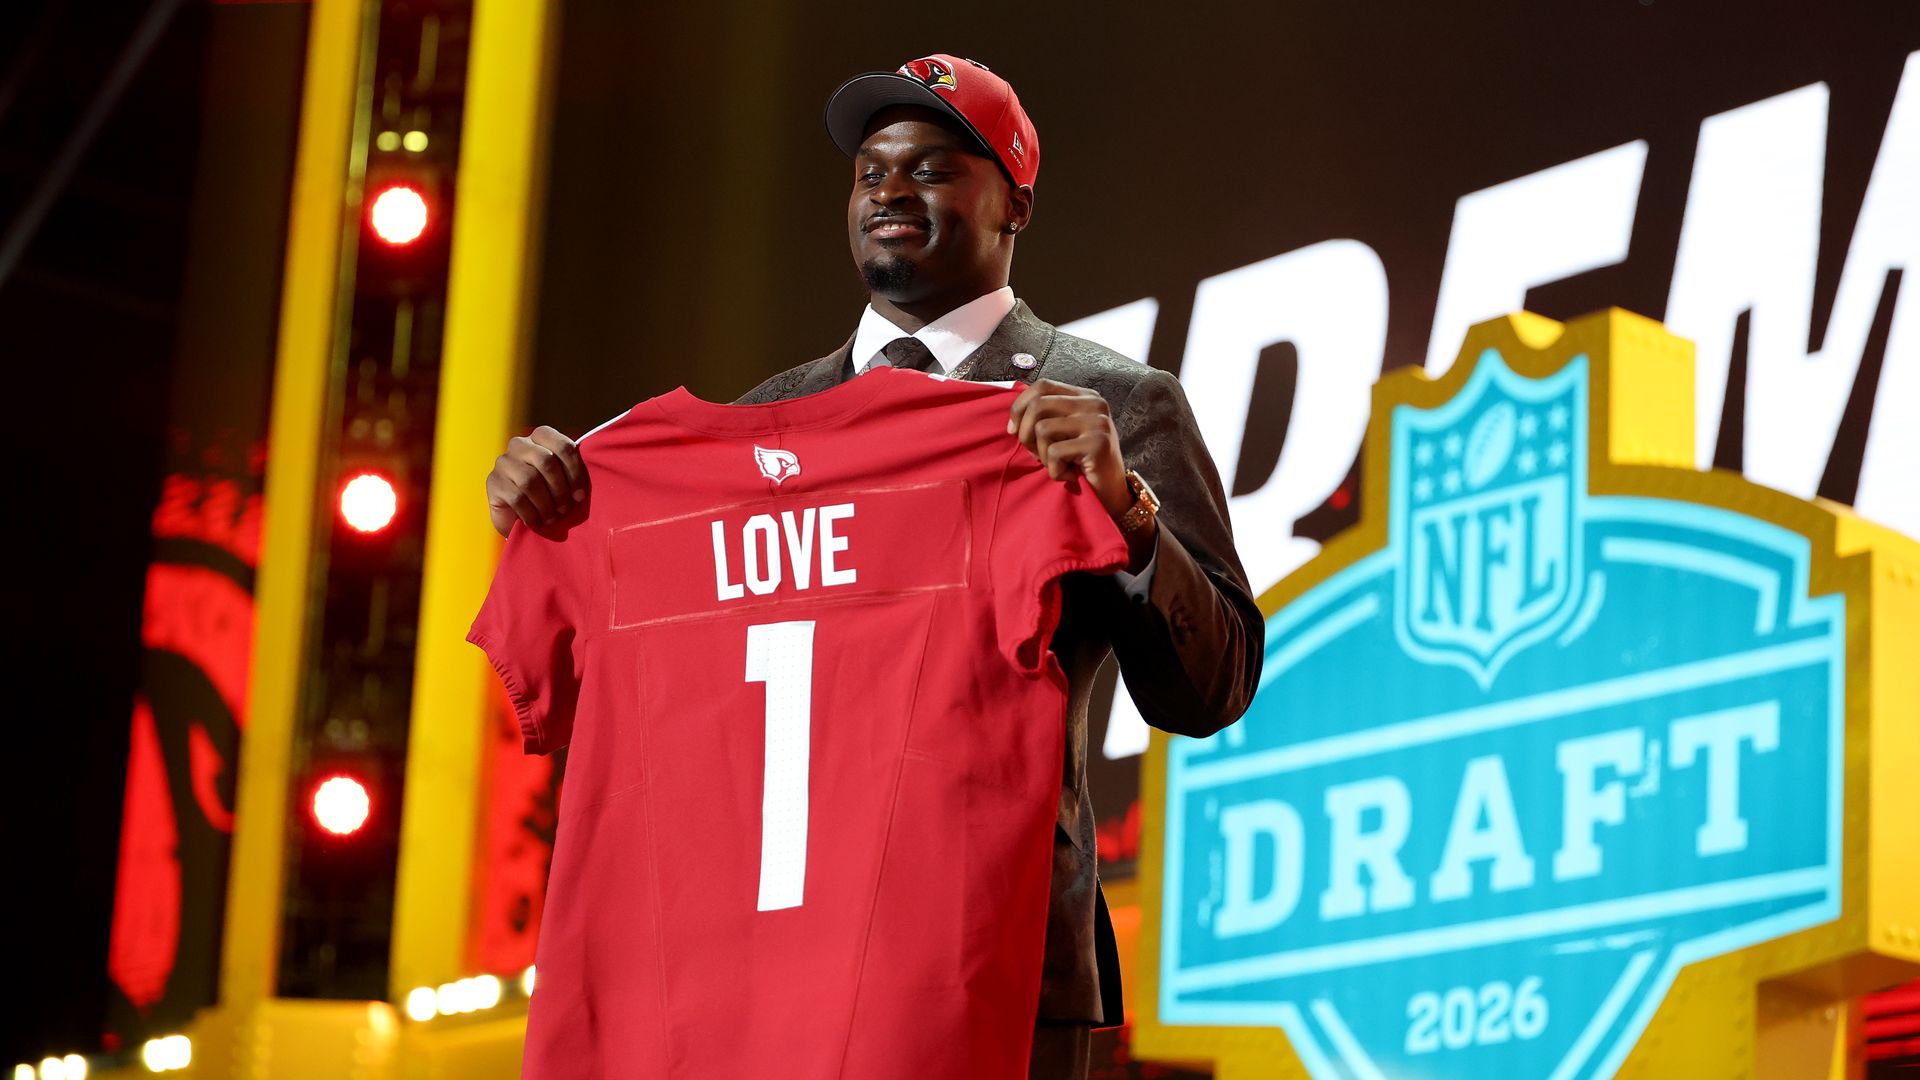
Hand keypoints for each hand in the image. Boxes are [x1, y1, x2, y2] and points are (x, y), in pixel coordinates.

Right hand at [486, 426, 587, 536]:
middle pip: (546, 462)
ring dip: (546, 504)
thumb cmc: (549, 495)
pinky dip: (531, 513)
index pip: (563, 446)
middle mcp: (519, 444)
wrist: (520, 517)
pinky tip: (537, 522)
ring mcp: (503, 462)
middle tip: (565, 509)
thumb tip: (594, 471)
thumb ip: (573, 471)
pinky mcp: (493, 482)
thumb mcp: (564, 480)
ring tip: (552, 518)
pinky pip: (516, 497)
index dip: (575, 472)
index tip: (580, 496)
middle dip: (560, 490)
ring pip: (530, 481)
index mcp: (540, 437)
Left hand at [1007, 379, 1154, 567]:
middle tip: (1035, 454)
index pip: (1042, 386)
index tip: (1013, 431)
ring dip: (1042, 455)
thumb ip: (1043, 419)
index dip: (1019, 407)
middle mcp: (1094, 403)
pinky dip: (1055, 471)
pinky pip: (1055, 453)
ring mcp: (1098, 422)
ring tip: (1058, 465)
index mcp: (1084, 396)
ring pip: (1043, 429)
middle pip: (1038, 404)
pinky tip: (1071, 475)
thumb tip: (1012, 422)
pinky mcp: (1098, 443)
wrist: (1112, 493)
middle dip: (1025, 433)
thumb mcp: (1061, 434)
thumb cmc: (1081, 464)